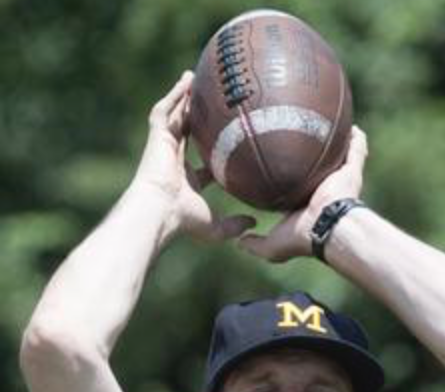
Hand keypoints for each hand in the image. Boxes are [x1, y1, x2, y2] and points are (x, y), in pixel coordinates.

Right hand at [134, 74, 254, 243]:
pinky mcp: (157, 135)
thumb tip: (254, 223)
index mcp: (187, 177)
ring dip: (184, 96)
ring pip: (175, 114)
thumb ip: (235, 225)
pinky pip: (165, 108)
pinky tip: (185, 81)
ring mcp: (164, 145)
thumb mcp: (217, 226)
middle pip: (187, 129)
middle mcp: (174, 159)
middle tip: (209, 97)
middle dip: (195, 113)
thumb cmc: (185, 220)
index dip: (211, 146)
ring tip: (195, 78)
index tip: (225, 136)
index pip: (201, 157)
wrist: (161, 210)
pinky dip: (174, 94)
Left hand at [238, 126, 369, 263]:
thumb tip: (239, 242)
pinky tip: (353, 126)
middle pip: (315, 166)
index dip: (287, 171)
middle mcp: (322, 187)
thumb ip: (255, 245)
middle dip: (309, 151)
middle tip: (299, 128)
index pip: (294, 183)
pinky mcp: (352, 172)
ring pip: (337, 155)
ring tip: (327, 121)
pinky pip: (356, 150)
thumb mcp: (272, 246)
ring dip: (335, 141)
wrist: (328, 229)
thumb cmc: (302, 237)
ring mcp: (338, 179)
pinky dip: (357, 139)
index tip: (276, 157)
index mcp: (304, 201)